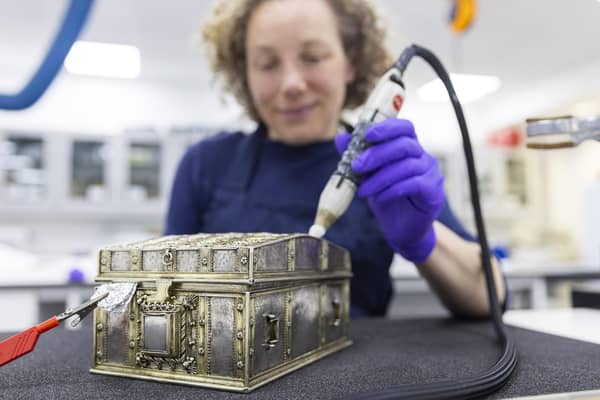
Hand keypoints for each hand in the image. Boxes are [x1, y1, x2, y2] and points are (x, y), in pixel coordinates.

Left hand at [335, 118, 444, 263]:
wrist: (402, 230)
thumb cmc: (387, 199)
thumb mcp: (367, 176)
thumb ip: (357, 156)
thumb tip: (341, 137)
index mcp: (409, 148)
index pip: (405, 127)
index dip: (387, 127)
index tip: (367, 134)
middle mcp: (423, 157)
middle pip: (405, 145)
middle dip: (377, 154)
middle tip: (356, 166)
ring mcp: (431, 174)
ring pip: (408, 166)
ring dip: (380, 177)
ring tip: (363, 190)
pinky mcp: (433, 192)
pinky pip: (414, 184)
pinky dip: (393, 189)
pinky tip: (379, 197)